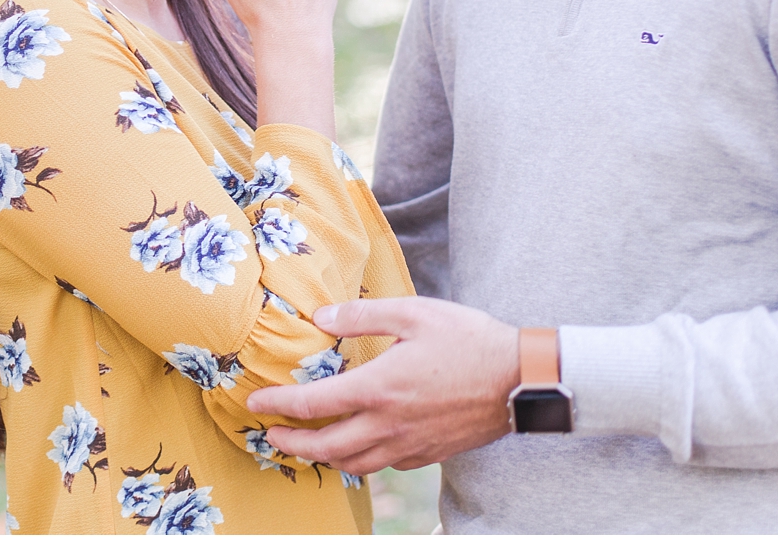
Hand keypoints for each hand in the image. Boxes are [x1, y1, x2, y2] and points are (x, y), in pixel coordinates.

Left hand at [244, 297, 519, 474]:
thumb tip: (320, 318)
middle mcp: (388, 424)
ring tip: (304, 447)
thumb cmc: (468, 340)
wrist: (522, 380)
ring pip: (353, 463)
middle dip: (291, 443)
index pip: (313, 404)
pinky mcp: (429, 453)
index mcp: (378, 388)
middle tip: (270, 435)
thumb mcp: (413, 313)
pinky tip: (356, 449)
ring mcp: (410, 444)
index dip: (277, 405)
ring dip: (322, 458)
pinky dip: (360, 462)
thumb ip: (361, 317)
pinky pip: (383, 466)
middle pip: (325, 446)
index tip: (255, 402)